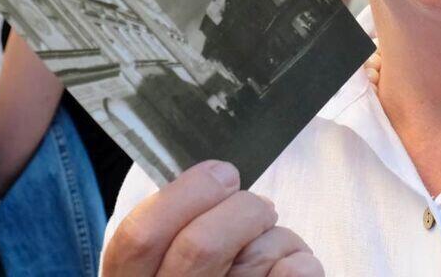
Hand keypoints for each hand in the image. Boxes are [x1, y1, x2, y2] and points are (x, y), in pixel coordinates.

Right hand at [102, 161, 321, 276]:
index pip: (139, 236)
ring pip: (255, 256)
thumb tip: (219, 178)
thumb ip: (174, 229)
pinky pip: (293, 273)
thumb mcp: (165, 262)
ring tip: (267, 250)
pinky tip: (289, 270)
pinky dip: (301, 261)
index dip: (186, 192)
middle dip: (242, 208)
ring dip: (274, 236)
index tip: (220, 175)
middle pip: (200, 244)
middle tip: (258, 208)